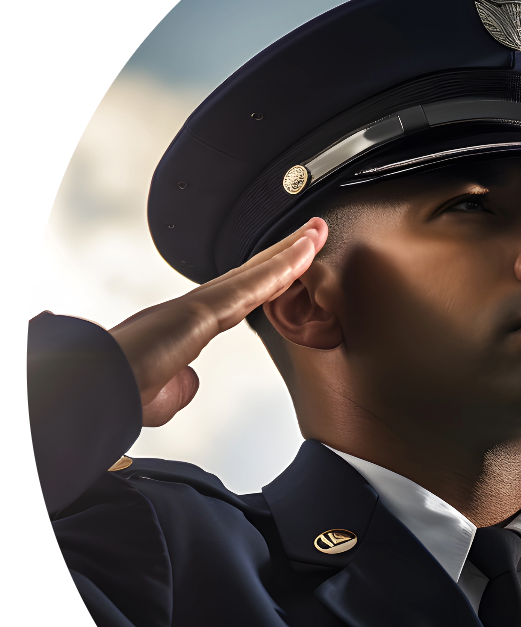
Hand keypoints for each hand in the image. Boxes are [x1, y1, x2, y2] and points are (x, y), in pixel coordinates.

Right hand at [110, 218, 327, 426]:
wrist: (97, 391)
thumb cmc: (120, 394)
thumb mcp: (161, 395)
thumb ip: (181, 385)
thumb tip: (192, 381)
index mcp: (187, 325)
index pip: (239, 296)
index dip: (267, 278)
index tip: (290, 265)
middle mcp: (194, 307)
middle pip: (251, 274)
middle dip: (285, 253)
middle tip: (313, 232)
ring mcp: (199, 304)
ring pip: (255, 271)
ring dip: (291, 250)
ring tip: (318, 231)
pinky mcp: (203, 309)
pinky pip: (253, 284)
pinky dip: (282, 267)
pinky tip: (305, 253)